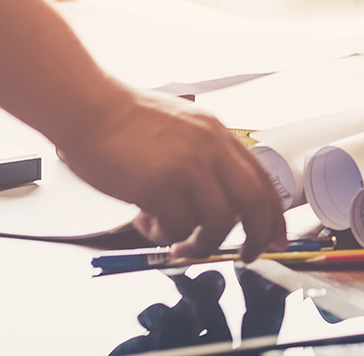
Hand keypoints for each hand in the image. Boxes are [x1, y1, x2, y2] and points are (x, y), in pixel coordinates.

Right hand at [56, 87, 287, 260]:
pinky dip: (163, 235)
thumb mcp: (180, 128)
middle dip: (256, 238)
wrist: (88, 108)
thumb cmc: (123, 120)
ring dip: (199, 242)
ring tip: (175, 240)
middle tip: (245, 255)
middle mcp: (209, 148)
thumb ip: (203, 159)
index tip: (275, 238)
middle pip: (254, 205)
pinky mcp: (160, 186)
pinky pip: (177, 229)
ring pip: (217, 224)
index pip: (262, 179)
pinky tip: (145, 220)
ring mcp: (187, 167)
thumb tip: (221, 202)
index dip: (274, 215)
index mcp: (217, 133)